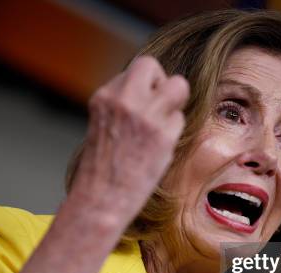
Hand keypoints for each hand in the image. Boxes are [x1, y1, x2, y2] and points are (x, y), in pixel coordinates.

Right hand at [68, 56, 189, 224]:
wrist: (100, 199)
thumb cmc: (102, 168)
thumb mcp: (104, 124)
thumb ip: (124, 104)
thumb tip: (152, 92)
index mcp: (104, 97)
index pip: (134, 72)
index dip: (143, 88)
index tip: (141, 108)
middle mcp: (123, 100)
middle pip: (152, 66)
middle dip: (160, 82)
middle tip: (157, 107)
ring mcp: (144, 115)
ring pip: (178, 86)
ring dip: (174, 104)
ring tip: (161, 126)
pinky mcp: (162, 135)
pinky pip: (180, 120)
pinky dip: (173, 133)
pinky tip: (157, 150)